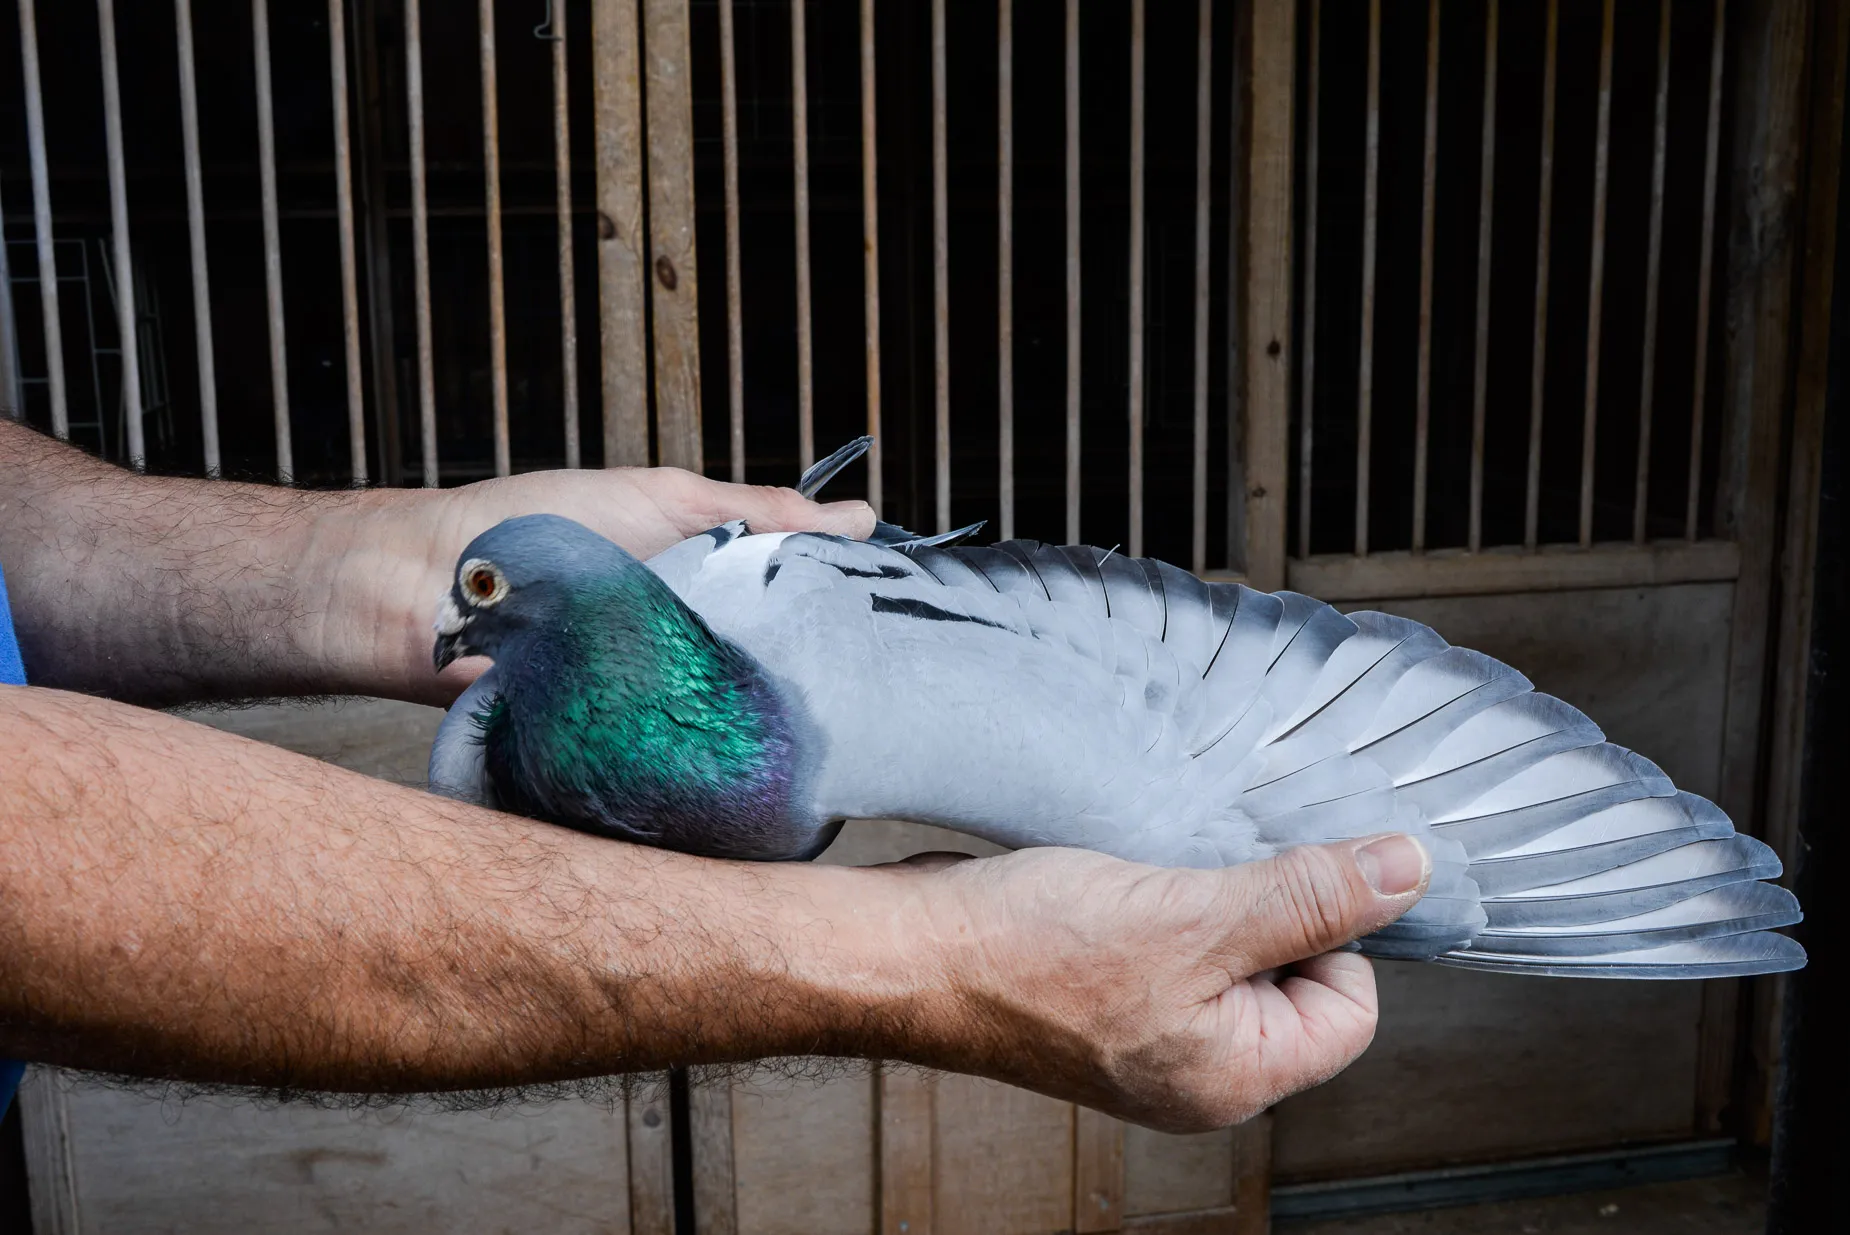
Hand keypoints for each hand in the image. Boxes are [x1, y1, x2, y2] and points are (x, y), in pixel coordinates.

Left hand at [345, 467, 873, 704]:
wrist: (431, 592)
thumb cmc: (536, 527)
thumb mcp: (664, 499)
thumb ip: (758, 513)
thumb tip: (858, 518)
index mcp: (708, 579)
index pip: (799, 603)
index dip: (851, 613)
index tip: (908, 624)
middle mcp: (695, 640)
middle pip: (782, 668)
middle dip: (827, 676)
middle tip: (889, 687)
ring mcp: (664, 694)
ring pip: (742, 714)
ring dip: (775, 715)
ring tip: (837, 723)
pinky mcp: (630, 744)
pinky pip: (687, 753)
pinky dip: (716, 752)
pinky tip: (757, 755)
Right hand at [882, 834, 1428, 1130]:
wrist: (912, 949)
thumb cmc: (1030, 955)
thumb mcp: (1195, 918)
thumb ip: (1309, 899)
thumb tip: (1409, 874)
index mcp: (1236, 1077)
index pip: (1353, 1004)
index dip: (1331, 933)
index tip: (1277, 885)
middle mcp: (1201, 1066)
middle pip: (1296, 973)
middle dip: (1263, 907)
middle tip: (1204, 874)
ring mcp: (1153, 1031)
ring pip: (1232, 945)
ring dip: (1209, 894)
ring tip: (1156, 875)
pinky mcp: (1112, 990)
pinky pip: (1176, 937)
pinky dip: (1162, 895)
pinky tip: (1124, 876)